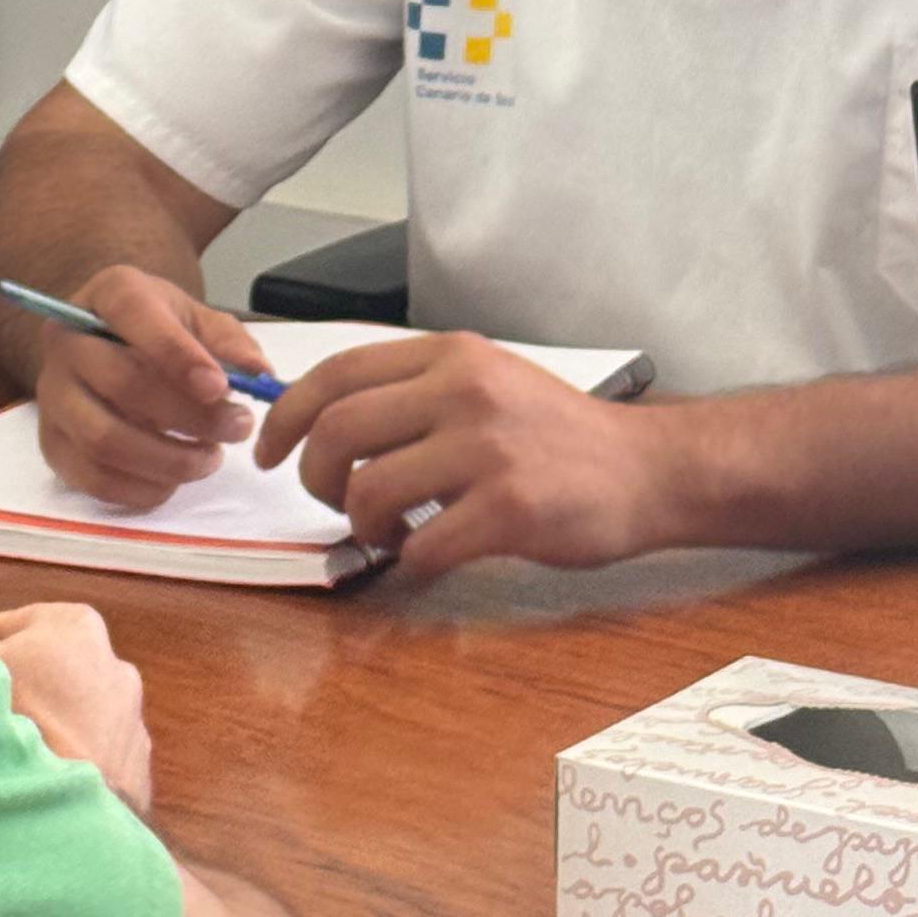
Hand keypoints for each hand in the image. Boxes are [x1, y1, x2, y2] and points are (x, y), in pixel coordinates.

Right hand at [0, 590, 154, 813]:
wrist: (70, 799)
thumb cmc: (23, 716)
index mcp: (75, 623)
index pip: (8, 627)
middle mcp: (113, 660)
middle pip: (43, 668)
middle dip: (15, 686)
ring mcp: (129, 710)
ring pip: (69, 709)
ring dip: (45, 722)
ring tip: (18, 747)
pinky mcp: (134, 756)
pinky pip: (91, 748)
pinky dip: (71, 755)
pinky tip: (45, 771)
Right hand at [29, 267, 277, 509]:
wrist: (107, 348)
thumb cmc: (159, 331)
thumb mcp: (197, 319)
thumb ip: (229, 342)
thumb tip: (260, 375)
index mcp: (108, 295)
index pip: (133, 315)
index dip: (177, 354)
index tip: (222, 388)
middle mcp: (67, 341)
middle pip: (121, 384)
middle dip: (189, 415)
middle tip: (237, 427)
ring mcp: (52, 395)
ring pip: (104, 439)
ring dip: (169, 459)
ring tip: (211, 457)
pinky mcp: (51, 443)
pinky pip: (93, 478)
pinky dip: (142, 489)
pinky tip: (175, 478)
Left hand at [252, 334, 679, 585]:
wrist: (648, 469)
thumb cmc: (559, 435)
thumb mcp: (486, 381)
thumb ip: (414, 392)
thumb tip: (323, 419)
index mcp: (450, 356)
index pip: (335, 373)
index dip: (286, 416)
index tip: (269, 451)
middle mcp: (464, 391)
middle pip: (337, 432)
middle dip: (316, 479)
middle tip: (335, 501)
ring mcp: (487, 450)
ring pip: (368, 491)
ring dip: (363, 524)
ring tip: (392, 530)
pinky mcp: (508, 509)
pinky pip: (421, 546)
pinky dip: (411, 560)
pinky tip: (431, 552)